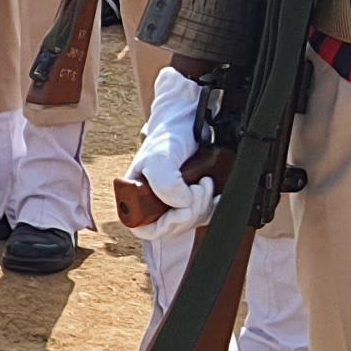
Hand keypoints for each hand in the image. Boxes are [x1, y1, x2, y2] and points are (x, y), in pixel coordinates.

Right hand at [124, 67, 216, 241]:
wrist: (189, 123)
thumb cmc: (168, 135)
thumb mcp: (161, 156)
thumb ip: (164, 181)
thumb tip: (180, 204)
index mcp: (134, 196)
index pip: (144, 227)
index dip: (164, 225)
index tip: (182, 211)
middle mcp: (152, 202)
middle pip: (170, 228)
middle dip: (189, 211)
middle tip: (199, 187)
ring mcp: (171, 203)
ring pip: (188, 224)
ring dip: (203, 207)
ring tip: (206, 182)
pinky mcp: (189, 201)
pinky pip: (202, 217)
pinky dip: (213, 208)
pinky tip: (216, 194)